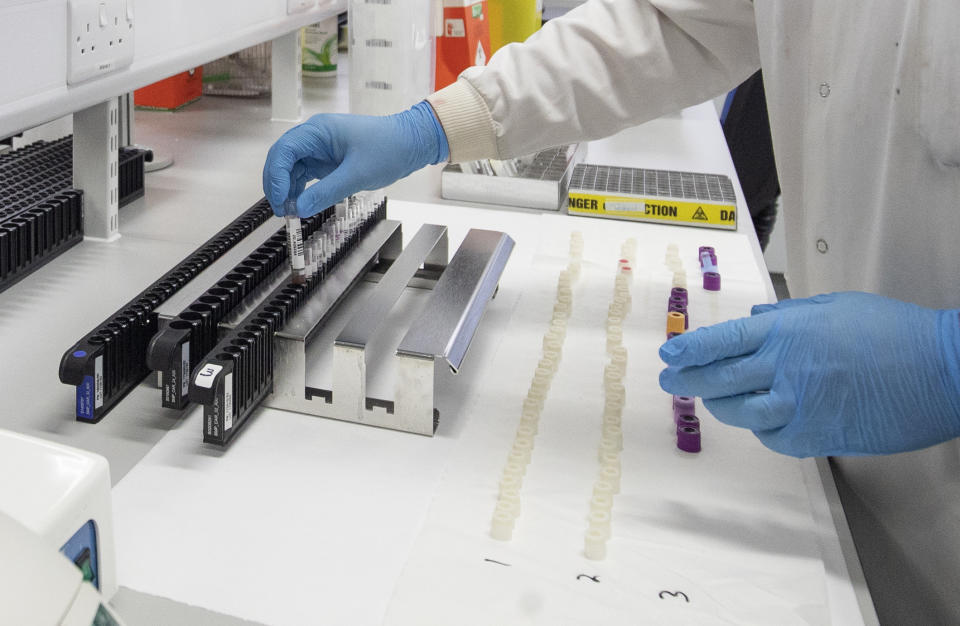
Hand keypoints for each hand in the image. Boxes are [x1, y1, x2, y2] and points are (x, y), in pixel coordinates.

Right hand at [262, 101, 448, 216]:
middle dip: (277, 184)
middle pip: (282, 159)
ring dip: (287, 190)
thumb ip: (326, 192)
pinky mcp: (326, 159)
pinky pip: (305, 174)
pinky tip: (300, 205)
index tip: (279, 200)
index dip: (276, 176)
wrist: (410, 143)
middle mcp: (314, 137)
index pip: (284, 151)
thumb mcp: (357, 175)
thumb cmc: (389, 149)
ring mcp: (319, 148)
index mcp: (318, 131)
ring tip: (289, 213)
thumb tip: (300, 209)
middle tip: (280, 210)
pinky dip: (300, 190)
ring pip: (291, 168)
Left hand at [658, 292, 959, 456]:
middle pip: (718, 377)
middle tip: (670, 382)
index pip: (722, 340)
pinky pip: (770, 436)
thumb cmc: (892, 333)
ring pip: (737, 410)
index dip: (690, 348)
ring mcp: (797, 404)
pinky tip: (763, 418)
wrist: (940, 370)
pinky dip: (761, 427)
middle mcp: (785, 366)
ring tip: (711, 400)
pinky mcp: (814, 436)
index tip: (669, 354)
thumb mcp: (835, 307)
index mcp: (788, 330)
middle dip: (686, 380)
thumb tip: (755, 320)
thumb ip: (788, 316)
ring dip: (719, 406)